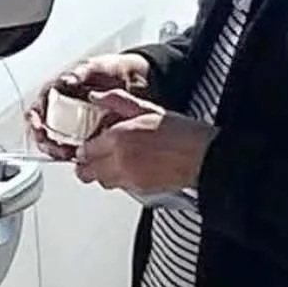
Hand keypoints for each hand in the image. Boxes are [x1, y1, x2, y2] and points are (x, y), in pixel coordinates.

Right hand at [27, 52, 150, 159]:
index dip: (34, 117)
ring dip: (58, 151)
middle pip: (44, 129)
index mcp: (58, 91)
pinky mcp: (88, 135)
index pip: (38, 106)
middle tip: (53, 146)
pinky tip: (81, 157)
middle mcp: (63, 109)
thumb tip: (67, 80)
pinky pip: (77, 148)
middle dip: (45, 140)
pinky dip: (76, 155)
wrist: (133, 80)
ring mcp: (75, 123)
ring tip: (67, 154)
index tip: (37, 125)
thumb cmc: (110, 70)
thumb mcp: (96, 66)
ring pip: (58, 141)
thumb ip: (81, 72)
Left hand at [73, 89, 214, 198]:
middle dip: (85, 164)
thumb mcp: (147, 108)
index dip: (84, 146)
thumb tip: (97, 97)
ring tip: (110, 162)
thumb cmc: (182, 132)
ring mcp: (129, 178)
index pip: (85, 150)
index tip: (88, 143)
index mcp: (119, 138)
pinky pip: (119, 187)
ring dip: (100, 173)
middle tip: (90, 157)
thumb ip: (117, 101)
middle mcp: (120, 161)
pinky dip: (118, 179)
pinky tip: (128, 168)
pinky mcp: (140, 190)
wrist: (203, 156)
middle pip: (86, 171)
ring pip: (101, 181)